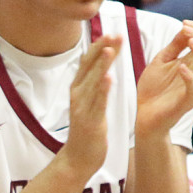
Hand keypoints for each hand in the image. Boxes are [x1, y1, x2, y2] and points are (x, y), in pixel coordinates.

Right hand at [57, 34, 119, 179]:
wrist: (79, 158)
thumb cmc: (88, 131)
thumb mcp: (89, 104)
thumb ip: (94, 86)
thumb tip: (103, 68)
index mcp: (78, 90)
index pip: (88, 63)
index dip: (99, 47)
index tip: (112, 34)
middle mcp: (77, 95)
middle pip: (89, 68)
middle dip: (102, 50)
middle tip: (114, 35)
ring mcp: (82, 108)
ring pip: (92, 82)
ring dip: (102, 65)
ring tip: (111, 50)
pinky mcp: (89, 121)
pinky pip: (97, 103)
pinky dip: (102, 90)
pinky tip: (109, 78)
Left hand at [136, 20, 192, 136]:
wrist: (143, 115)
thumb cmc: (152, 88)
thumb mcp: (161, 62)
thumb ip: (174, 47)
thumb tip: (185, 27)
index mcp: (192, 63)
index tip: (184, 22)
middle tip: (186, 29)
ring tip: (191, 41)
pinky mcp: (187, 102)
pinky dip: (190, 77)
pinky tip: (181, 67)